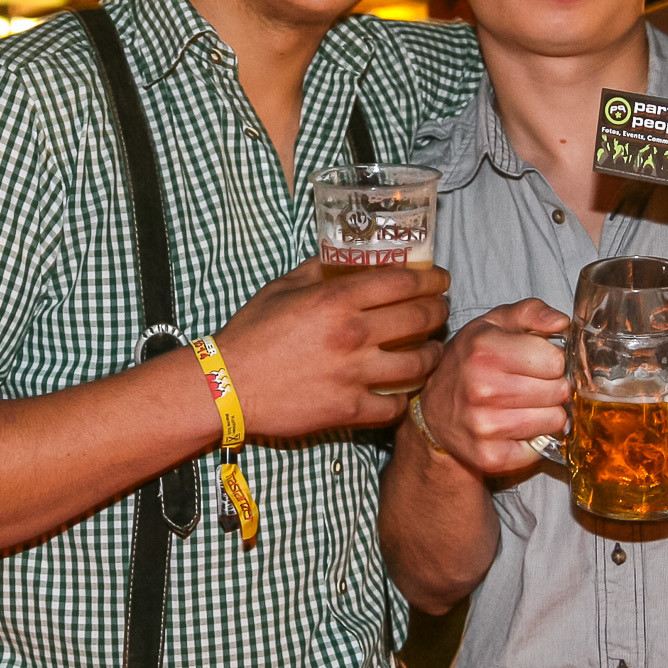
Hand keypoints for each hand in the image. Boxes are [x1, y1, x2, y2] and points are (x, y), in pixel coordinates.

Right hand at [214, 258, 448, 435]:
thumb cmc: (251, 333)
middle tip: (440, 310)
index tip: (440, 279)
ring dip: (431, 355)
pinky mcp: (349, 409)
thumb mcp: (282, 288)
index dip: (431, 278)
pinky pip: (395, 406)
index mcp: (336, 300)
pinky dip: (404, 398)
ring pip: (418, 365)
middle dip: (439, 311)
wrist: (226, 385)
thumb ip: (318, 270)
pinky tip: (404, 389)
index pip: (403, 281)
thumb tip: (343, 258)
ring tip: (431, 350)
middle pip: (420, 318)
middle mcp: (352, 334)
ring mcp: (353, 375)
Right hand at [415, 299, 570, 475]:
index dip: (553, 360)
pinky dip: (535, 438)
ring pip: (554, 420)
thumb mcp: (494, 324)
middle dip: (553, 386)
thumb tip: (562, 323)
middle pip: (559, 391)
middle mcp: (482, 388)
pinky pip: (540, 448)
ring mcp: (485, 426)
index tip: (540, 362)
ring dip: (547, 413)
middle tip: (534, 385)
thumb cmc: (470, 362)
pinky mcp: (490, 456)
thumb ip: (531, 312)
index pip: (555, 360)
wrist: (434, 411)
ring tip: (526, 405)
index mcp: (485, 350)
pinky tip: (517, 426)